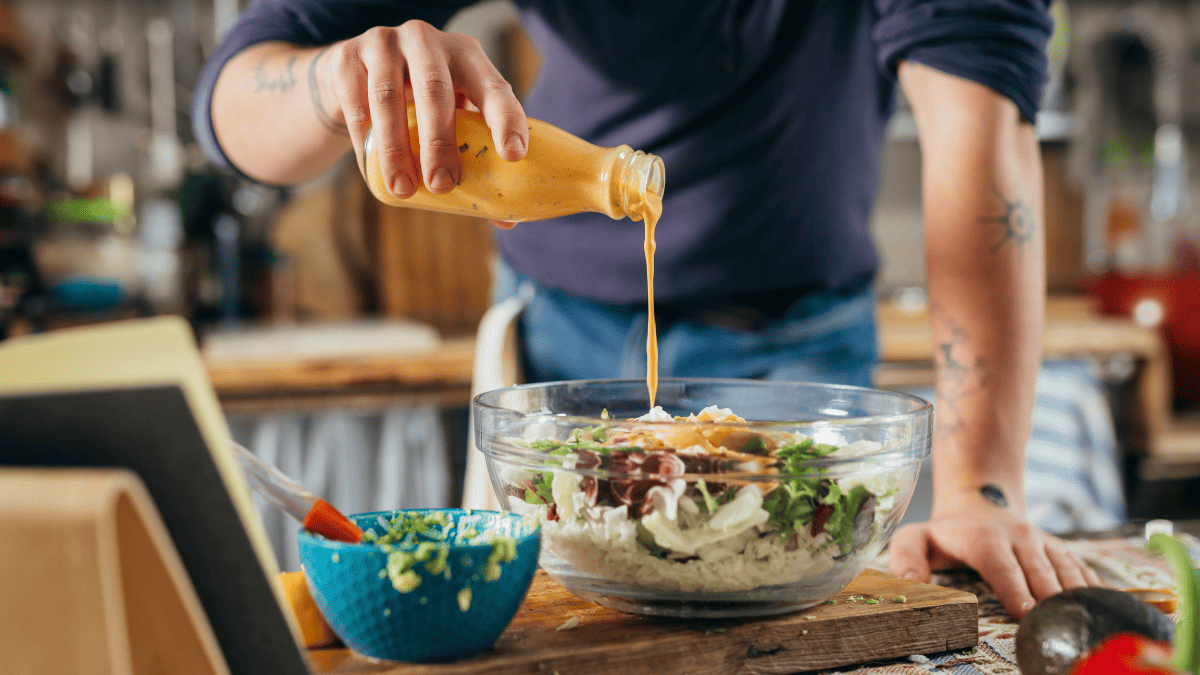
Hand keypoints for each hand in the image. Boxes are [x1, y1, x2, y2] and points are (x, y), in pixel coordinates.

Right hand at [317, 20, 527, 197]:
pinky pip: (356, 105)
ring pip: (388, 98)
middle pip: (435, 90)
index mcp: (467, 56)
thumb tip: (506, 220)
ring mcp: (384, 44)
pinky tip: (373, 172)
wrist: (356, 74)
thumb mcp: (452, 117)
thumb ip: (475, 157)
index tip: (513, 155)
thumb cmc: (420, 104)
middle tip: (442, 186)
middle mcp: (427, 41)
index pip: (494, 87)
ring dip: (396, 148)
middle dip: (440, 142)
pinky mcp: (346, 58)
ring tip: (403, 189)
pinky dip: (366, 143)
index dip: (506, 119)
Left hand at [888, 509, 1102, 619]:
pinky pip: (1084, 569)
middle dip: (1049, 598)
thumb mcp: (915, 538)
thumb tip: (910, 581)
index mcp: (983, 538)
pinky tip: (1111, 608)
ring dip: (1078, 595)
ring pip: (1067, 569)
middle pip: (1039, 570)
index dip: (1014, 587)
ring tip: (1089, 620)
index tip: (1026, 611)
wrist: (981, 502)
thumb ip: (906, 556)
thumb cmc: (946, 533)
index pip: (1000, 564)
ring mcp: (1044, 543)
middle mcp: (1019, 538)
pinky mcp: (1061, 551)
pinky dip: (1098, 588)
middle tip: (1059, 625)